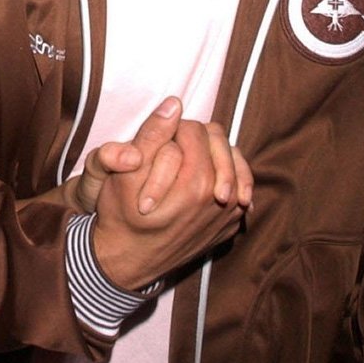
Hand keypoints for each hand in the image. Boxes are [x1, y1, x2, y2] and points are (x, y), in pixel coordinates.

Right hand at [92, 96, 251, 290]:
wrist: (129, 259)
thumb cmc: (123, 214)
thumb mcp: (125, 174)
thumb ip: (152, 135)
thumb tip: (175, 103)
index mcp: (195, 183)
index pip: (195, 130)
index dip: (173, 126)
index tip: (159, 137)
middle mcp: (220, 199)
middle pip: (217, 142)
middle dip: (194, 137)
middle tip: (173, 144)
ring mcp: (230, 215)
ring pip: (234, 161)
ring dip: (214, 153)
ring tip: (192, 156)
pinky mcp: (231, 225)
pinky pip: (241, 187)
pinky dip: (229, 174)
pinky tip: (209, 176)